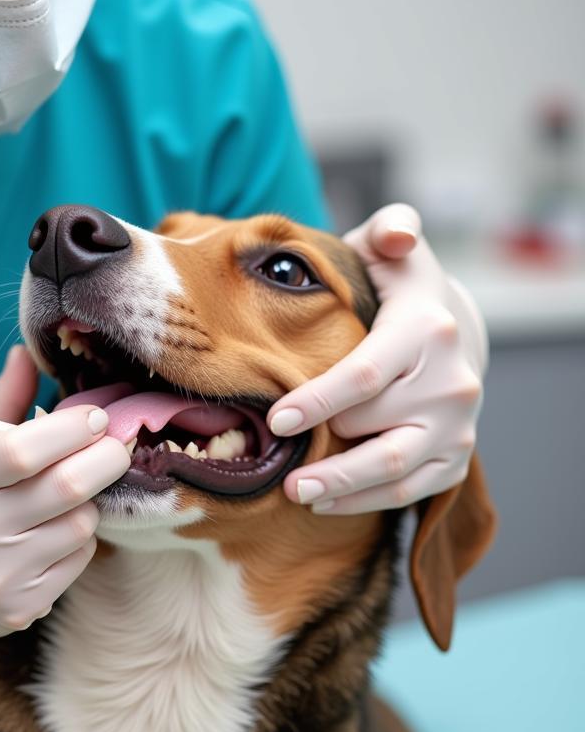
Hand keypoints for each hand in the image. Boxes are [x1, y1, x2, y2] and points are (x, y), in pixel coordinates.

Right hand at [0, 345, 130, 677]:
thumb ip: (0, 404)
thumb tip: (27, 353)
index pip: (20, 450)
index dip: (70, 428)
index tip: (95, 416)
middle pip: (66, 488)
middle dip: (105, 458)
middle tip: (116, 443)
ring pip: (81, 523)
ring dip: (89, 500)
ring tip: (70, 493)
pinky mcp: (19, 609)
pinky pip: (78, 558)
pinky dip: (79, 537)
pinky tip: (55, 531)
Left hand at [266, 203, 486, 514]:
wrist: (451, 330)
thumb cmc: (398, 288)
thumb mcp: (392, 248)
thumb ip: (389, 229)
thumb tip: (394, 235)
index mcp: (427, 330)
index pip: (365, 373)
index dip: (318, 400)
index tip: (277, 420)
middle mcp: (452, 382)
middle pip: (374, 424)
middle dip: (323, 444)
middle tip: (274, 461)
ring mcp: (457, 425)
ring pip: (394, 466)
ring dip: (342, 486)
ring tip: (296, 491)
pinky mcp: (456, 457)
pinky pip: (409, 490)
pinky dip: (364, 501)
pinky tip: (323, 502)